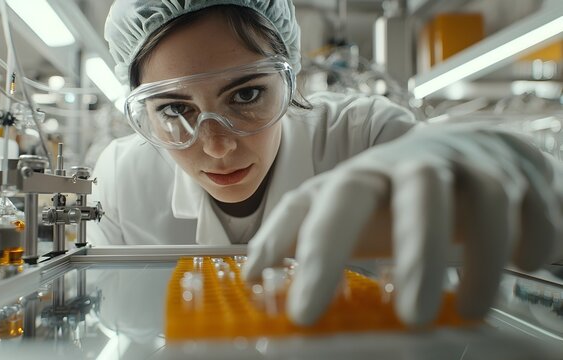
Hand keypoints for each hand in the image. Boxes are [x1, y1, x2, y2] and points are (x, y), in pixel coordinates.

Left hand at [243, 125, 561, 326]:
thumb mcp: (341, 209)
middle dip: (416, 252)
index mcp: (360, 176)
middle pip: (413, 193)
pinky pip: (531, 204)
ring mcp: (467, 167)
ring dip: (481, 255)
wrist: (459, 150)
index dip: (314, 252)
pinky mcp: (514, 175)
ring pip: (483, 197)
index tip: (301, 313)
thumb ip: (299, 236)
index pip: (328, 205)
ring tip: (474, 309)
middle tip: (412, 317)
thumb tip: (252, 274)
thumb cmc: (389, 192)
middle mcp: (412, 166)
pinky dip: (533, 237)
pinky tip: (528, 264)